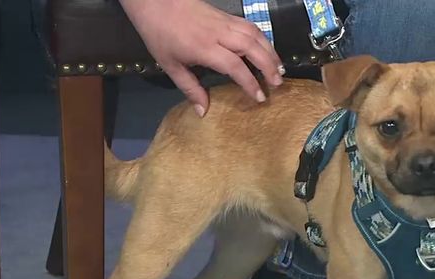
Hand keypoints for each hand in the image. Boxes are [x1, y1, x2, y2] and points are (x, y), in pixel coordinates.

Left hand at [120, 0, 283, 116]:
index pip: (234, 65)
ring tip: (279, 68)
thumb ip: (190, 88)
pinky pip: (250, 26)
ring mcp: (224, 21)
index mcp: (204, 47)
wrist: (155, 1)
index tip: (259, 96)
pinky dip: (262, 38)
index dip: (250, 82)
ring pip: (254, 34)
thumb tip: (203, 111)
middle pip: (251, 47)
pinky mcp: (225, 15)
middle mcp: (218, 33)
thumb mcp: (170, 65)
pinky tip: (266, 49)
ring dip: (270, 51)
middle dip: (268, 65)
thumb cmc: (159, 34)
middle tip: (278, 82)